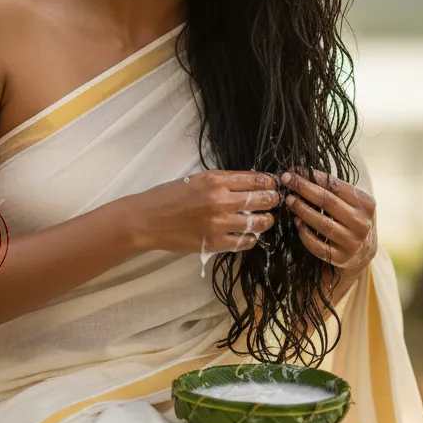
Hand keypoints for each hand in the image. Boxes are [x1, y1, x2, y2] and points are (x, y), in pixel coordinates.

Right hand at [133, 170, 281, 254]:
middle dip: (273, 199)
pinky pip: (243, 242)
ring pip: (257, 222)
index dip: (270, 182)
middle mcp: (220, 200)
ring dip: (266, 221)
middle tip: (275, 201)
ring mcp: (219, 223)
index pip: (254, 179)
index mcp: (215, 180)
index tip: (274, 184)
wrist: (147, 219)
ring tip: (266, 220)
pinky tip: (251, 236)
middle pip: (261, 199)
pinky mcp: (214, 243)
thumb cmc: (168, 196)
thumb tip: (249, 183)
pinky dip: (251, 239)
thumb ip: (222, 181)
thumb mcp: (196, 179)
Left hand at [281, 166, 376, 286]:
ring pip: (322, 223)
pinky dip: (304, 233)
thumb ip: (333, 189)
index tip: (294, 170)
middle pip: (328, 202)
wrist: (363, 252)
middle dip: (304, 188)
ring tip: (289, 199)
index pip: (336, 186)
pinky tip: (296, 222)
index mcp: (366, 204)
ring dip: (302, 210)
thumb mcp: (352, 202)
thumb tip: (300, 172)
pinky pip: (317, 245)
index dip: (313, 176)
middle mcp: (362, 223)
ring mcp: (352, 242)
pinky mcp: (341, 258)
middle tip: (286, 180)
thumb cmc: (352, 218)